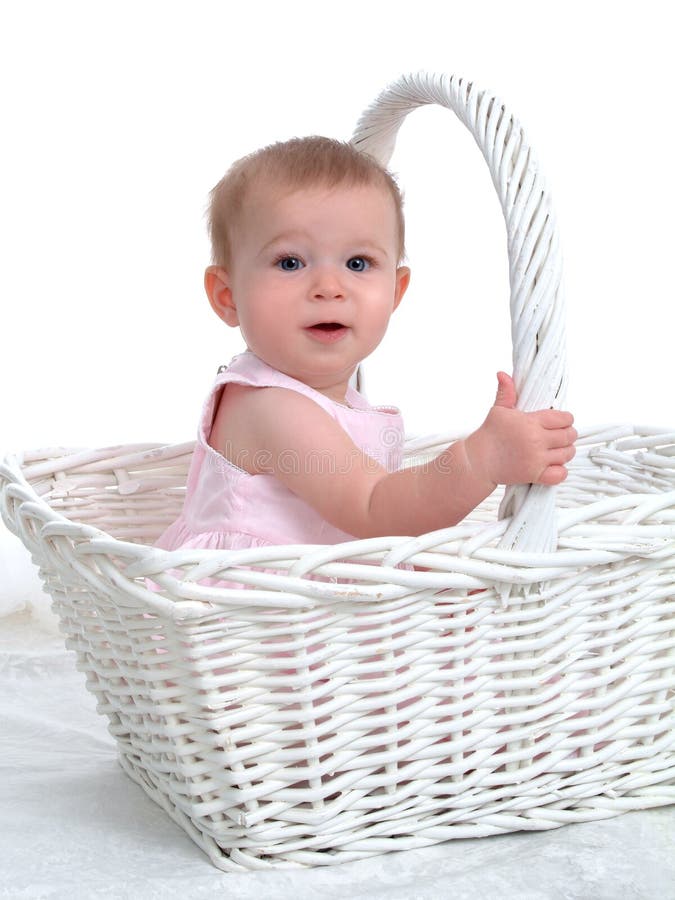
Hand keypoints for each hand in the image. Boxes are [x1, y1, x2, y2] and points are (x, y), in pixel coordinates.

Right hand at [464, 372, 576, 486]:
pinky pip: (560, 474)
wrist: (478, 461)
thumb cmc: (489, 435)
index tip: (560, 422)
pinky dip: (560, 470)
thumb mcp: (498, 410)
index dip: (566, 419)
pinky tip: (553, 464)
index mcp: (530, 422)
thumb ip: (506, 392)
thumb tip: (503, 374)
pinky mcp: (534, 475)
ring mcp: (536, 459)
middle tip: (560, 435)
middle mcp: (536, 441)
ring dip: (566, 451)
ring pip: (568, 454)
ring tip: (557, 448)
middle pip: (569, 436)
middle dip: (568, 434)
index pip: (564, 419)